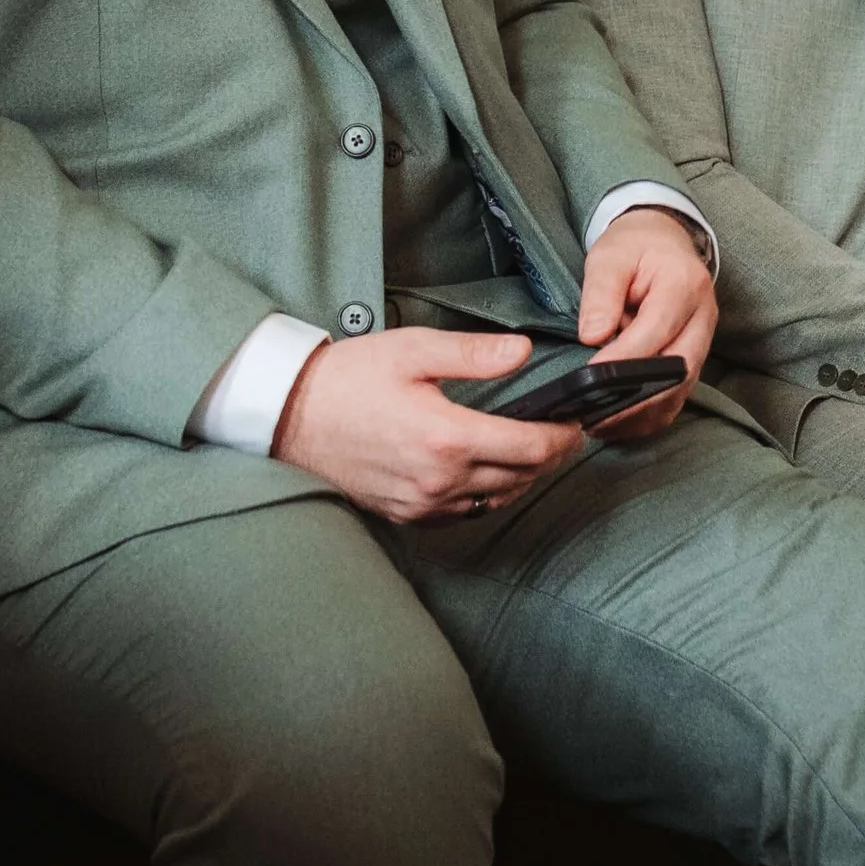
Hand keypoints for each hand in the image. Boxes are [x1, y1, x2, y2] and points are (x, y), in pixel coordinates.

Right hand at [272, 327, 586, 523]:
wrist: (290, 416)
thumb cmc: (348, 378)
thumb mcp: (412, 350)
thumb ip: (473, 354)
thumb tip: (522, 352)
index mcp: (447, 437)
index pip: (530, 449)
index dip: (561, 438)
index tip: (574, 424)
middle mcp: (439, 479)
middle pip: (519, 478)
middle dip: (547, 457)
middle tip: (559, 435)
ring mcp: (421, 503)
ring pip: (494, 499)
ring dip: (519, 478)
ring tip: (529, 452)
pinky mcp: (405, 515)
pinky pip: (462, 513)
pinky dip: (484, 495)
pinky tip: (485, 473)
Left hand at [575, 207, 717, 440]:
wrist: (663, 242)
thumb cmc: (635, 248)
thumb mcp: (609, 256)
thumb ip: (601, 294)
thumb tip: (593, 336)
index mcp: (685, 285)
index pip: (658, 329)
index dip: (626, 357)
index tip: (592, 375)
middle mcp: (703, 317)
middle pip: (679, 369)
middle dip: (636, 398)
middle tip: (594, 415)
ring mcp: (703, 341)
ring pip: (681, 391)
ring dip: (642, 413)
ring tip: (600, 424)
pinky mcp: (694, 360)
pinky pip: (678, 398)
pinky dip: (650, 416)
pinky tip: (618, 424)